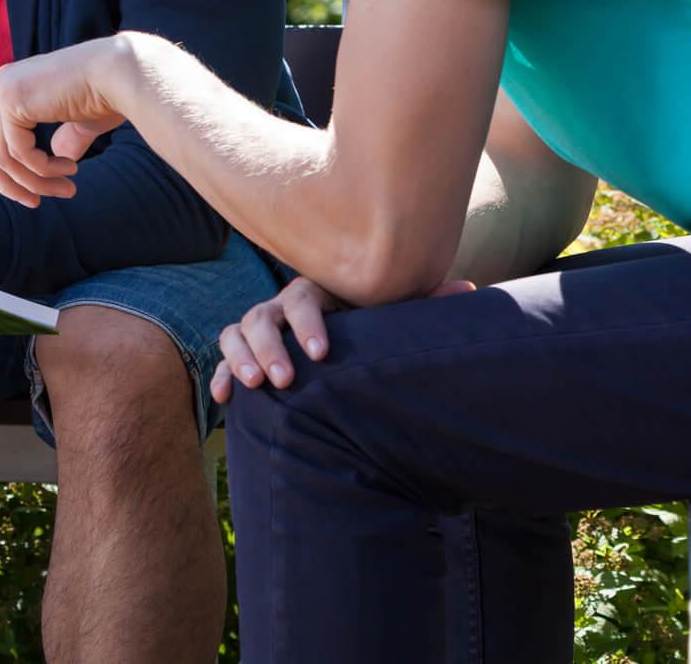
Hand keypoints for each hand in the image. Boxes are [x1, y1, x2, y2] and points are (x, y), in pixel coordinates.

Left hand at [0, 37, 131, 207]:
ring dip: (33, 184)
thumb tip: (60, 157)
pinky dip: (42, 171)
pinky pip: (16, 155)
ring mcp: (3, 89)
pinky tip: (69, 170)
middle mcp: (2, 83)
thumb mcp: (80, 122)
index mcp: (12, 85)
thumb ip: (64, 139)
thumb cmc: (109, 95)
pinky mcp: (11, 99)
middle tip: (36, 206)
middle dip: (6, 185)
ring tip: (66, 190)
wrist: (123, 75)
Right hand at [209, 274, 478, 402]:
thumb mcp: (396, 313)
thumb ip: (425, 303)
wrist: (348, 343)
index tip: (322, 354)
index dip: (308, 323)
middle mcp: (282, 307)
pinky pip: (223, 360)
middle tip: (286, 380)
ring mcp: (260, 330)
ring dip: (239, 357)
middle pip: (261, 317)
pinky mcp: (246, 355)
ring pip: (235, 332)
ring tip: (255, 386)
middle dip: (269, 347)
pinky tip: (225, 400)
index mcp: (317, 292)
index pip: (302, 297)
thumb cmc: (374, 327)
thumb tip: (469, 291)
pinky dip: (221, 376)